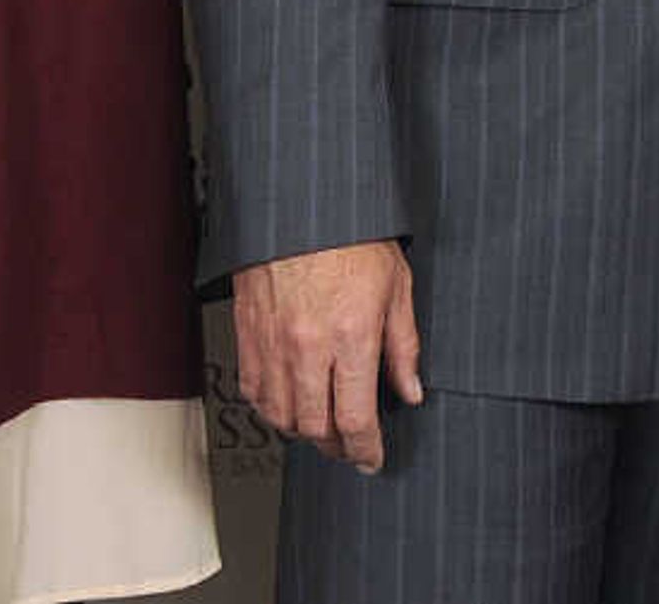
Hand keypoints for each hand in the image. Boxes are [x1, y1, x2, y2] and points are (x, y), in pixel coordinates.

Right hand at [233, 241, 421, 472]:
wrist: (301, 200)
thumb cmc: (351, 234)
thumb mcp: (397, 285)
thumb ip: (403, 346)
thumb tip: (410, 390)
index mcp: (350, 336)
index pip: (355, 420)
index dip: (366, 450)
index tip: (372, 458)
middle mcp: (308, 346)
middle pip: (315, 427)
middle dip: (336, 446)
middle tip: (350, 445)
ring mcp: (273, 341)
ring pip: (279, 415)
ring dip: (303, 430)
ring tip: (321, 426)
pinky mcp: (248, 332)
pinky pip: (252, 389)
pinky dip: (269, 406)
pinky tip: (287, 400)